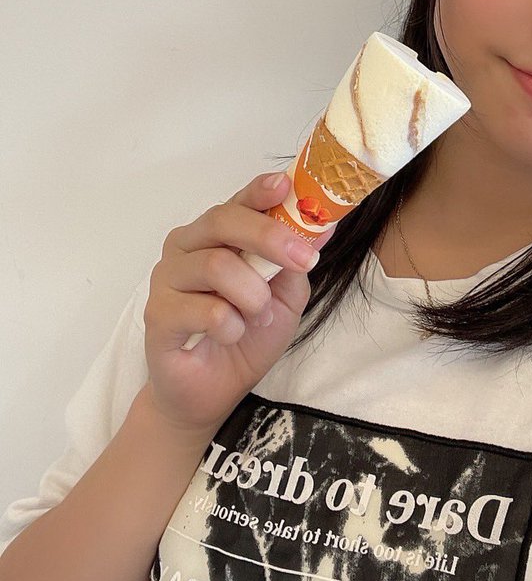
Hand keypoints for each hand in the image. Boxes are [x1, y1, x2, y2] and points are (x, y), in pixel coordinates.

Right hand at [143, 172, 335, 435]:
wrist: (211, 394)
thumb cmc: (246, 337)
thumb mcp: (285, 297)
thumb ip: (296, 262)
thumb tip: (325, 226)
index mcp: (216, 235)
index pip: (237, 201)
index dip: (260, 190)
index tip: (285, 186)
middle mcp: (186, 247)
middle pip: (222, 221)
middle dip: (269, 236)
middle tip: (304, 258)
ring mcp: (167, 279)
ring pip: (215, 264)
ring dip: (252, 293)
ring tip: (260, 314)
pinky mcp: (157, 315)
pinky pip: (204, 309)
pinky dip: (232, 324)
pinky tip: (232, 335)